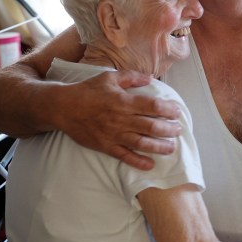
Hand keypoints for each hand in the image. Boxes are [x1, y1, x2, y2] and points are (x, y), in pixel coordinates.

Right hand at [58, 69, 181, 170]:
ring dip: (159, 147)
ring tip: (171, 148)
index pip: (153, 106)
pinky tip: (150, 164)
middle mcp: (121, 119)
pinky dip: (138, 162)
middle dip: (169, 129)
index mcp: (124, 101)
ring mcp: (114, 134)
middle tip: (178, 130)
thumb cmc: (87, 91)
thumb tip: (150, 78)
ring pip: (142, 143)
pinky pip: (125, 156)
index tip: (177, 112)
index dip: (168, 110)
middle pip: (152, 126)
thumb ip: (131, 77)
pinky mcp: (106, 146)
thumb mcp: (109, 77)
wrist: (63, 108)